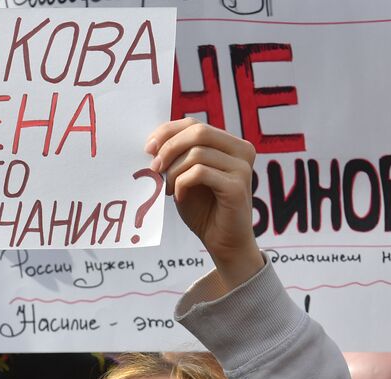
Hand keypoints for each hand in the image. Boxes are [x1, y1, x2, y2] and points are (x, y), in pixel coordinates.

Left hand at [147, 118, 262, 292]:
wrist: (223, 243)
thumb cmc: (204, 210)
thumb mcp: (187, 177)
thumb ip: (178, 157)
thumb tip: (152, 143)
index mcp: (231, 144)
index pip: (195, 124)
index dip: (168, 132)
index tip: (148, 148)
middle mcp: (242, 151)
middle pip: (198, 132)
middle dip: (169, 148)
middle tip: (153, 168)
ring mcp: (242, 168)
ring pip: (197, 153)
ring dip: (173, 171)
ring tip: (166, 188)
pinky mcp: (236, 186)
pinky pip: (200, 173)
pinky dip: (182, 183)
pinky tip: (178, 196)